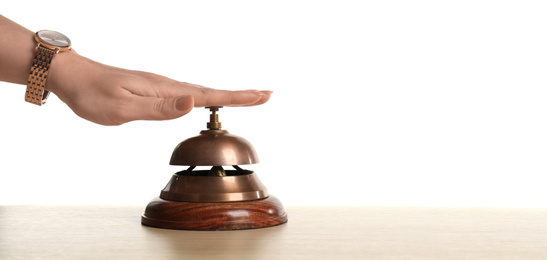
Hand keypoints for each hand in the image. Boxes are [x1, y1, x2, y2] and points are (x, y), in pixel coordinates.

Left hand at [46, 51, 271, 124]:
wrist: (72, 76)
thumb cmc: (94, 94)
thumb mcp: (123, 107)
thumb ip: (159, 108)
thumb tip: (192, 103)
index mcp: (166, 90)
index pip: (210, 95)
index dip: (238, 97)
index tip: (262, 96)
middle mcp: (168, 86)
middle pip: (213, 91)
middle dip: (241, 95)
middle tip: (266, 95)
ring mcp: (162, 87)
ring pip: (202, 92)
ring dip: (227, 96)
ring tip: (247, 98)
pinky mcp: (155, 91)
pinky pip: (189, 94)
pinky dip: (207, 97)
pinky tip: (207, 100)